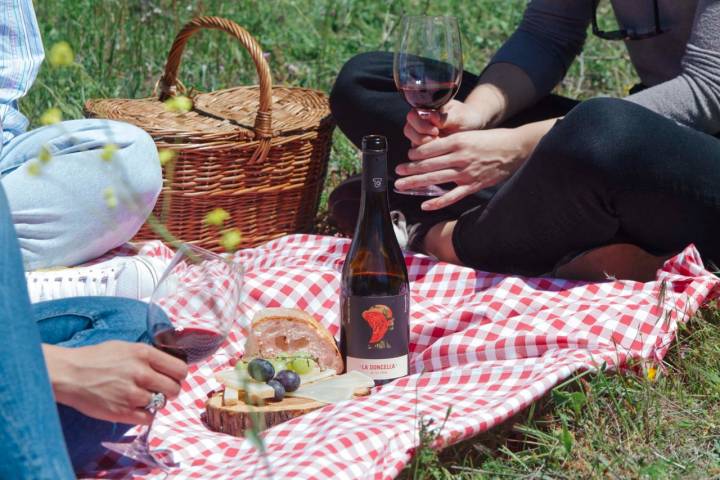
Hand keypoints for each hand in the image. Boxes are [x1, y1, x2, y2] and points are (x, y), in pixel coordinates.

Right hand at [45, 341, 187, 424]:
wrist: (69, 374)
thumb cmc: (96, 358)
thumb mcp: (126, 347)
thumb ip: (148, 356)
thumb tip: (169, 365)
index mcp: (144, 354)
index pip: (180, 369)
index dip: (179, 376)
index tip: (174, 378)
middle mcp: (141, 373)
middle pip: (174, 389)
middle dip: (170, 390)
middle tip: (160, 390)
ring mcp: (132, 394)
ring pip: (161, 403)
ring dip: (155, 402)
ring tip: (142, 397)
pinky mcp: (122, 412)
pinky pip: (148, 418)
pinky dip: (145, 415)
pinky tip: (135, 408)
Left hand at [395, 128, 528, 210]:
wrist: (514, 149)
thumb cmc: (490, 140)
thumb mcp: (468, 135)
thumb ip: (450, 143)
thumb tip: (428, 150)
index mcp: (458, 141)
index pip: (430, 148)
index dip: (416, 154)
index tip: (407, 157)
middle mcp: (460, 157)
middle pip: (429, 164)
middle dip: (410, 169)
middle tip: (397, 172)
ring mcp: (467, 173)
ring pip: (436, 179)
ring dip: (417, 183)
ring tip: (402, 185)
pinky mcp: (473, 185)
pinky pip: (452, 196)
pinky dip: (438, 201)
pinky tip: (425, 204)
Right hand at [403, 100, 489, 146]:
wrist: (472, 126)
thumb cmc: (466, 117)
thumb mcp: (459, 116)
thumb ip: (445, 117)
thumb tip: (432, 117)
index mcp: (426, 108)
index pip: (412, 116)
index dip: (421, 125)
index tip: (436, 129)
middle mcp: (420, 121)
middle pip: (408, 130)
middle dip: (421, 137)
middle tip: (436, 137)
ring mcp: (421, 134)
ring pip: (412, 142)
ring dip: (423, 147)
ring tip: (439, 145)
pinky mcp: (425, 147)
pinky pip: (419, 153)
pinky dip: (427, 154)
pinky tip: (439, 152)